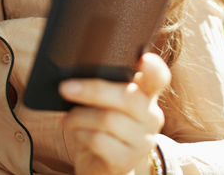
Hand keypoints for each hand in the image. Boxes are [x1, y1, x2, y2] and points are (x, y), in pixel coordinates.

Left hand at [60, 53, 169, 174]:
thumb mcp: (107, 101)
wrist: (103, 164)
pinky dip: (80, 133)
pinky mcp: (127, 160)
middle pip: (126, 97)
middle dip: (91, 90)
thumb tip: (77, 68)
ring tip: (67, 117)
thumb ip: (105, 83)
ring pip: (108, 119)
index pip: (158, 78)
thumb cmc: (102, 125)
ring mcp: (142, 141)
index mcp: (146, 95)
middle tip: (65, 88)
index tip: (145, 59)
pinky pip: (98, 140)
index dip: (154, 68)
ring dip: (79, 116)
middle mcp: (151, 116)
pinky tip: (75, 132)